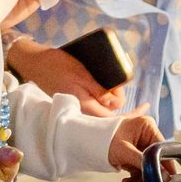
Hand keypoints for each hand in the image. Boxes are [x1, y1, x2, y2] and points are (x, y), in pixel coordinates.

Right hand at [6, 39, 122, 115]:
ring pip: (102, 106)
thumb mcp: (83, 75)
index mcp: (84, 107)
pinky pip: (94, 100)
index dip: (132, 114)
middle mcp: (81, 110)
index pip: (113, 120)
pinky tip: (107, 83)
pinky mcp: (74, 99)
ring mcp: (77, 105)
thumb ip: (99, 91)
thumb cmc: (58, 65)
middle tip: (125, 85)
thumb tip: (118, 103)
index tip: (145, 105)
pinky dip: (103, 92)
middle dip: (121, 100)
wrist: (35, 62)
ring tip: (117, 80)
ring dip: (112, 95)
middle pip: (110, 113)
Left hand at [108, 112, 162, 181]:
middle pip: (155, 156)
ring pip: (147, 163)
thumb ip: (144, 162)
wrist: (82, 142)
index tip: (169, 177)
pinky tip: (127, 181)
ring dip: (140, 176)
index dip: (165, 163)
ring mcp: (139, 142)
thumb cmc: (101, 140)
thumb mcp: (125, 152)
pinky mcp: (133, 150)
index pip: (163, 146)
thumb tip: (163, 173)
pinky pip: (139, 164)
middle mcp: (145, 132)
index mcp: (147, 126)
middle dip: (148, 172)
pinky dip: (134, 174)